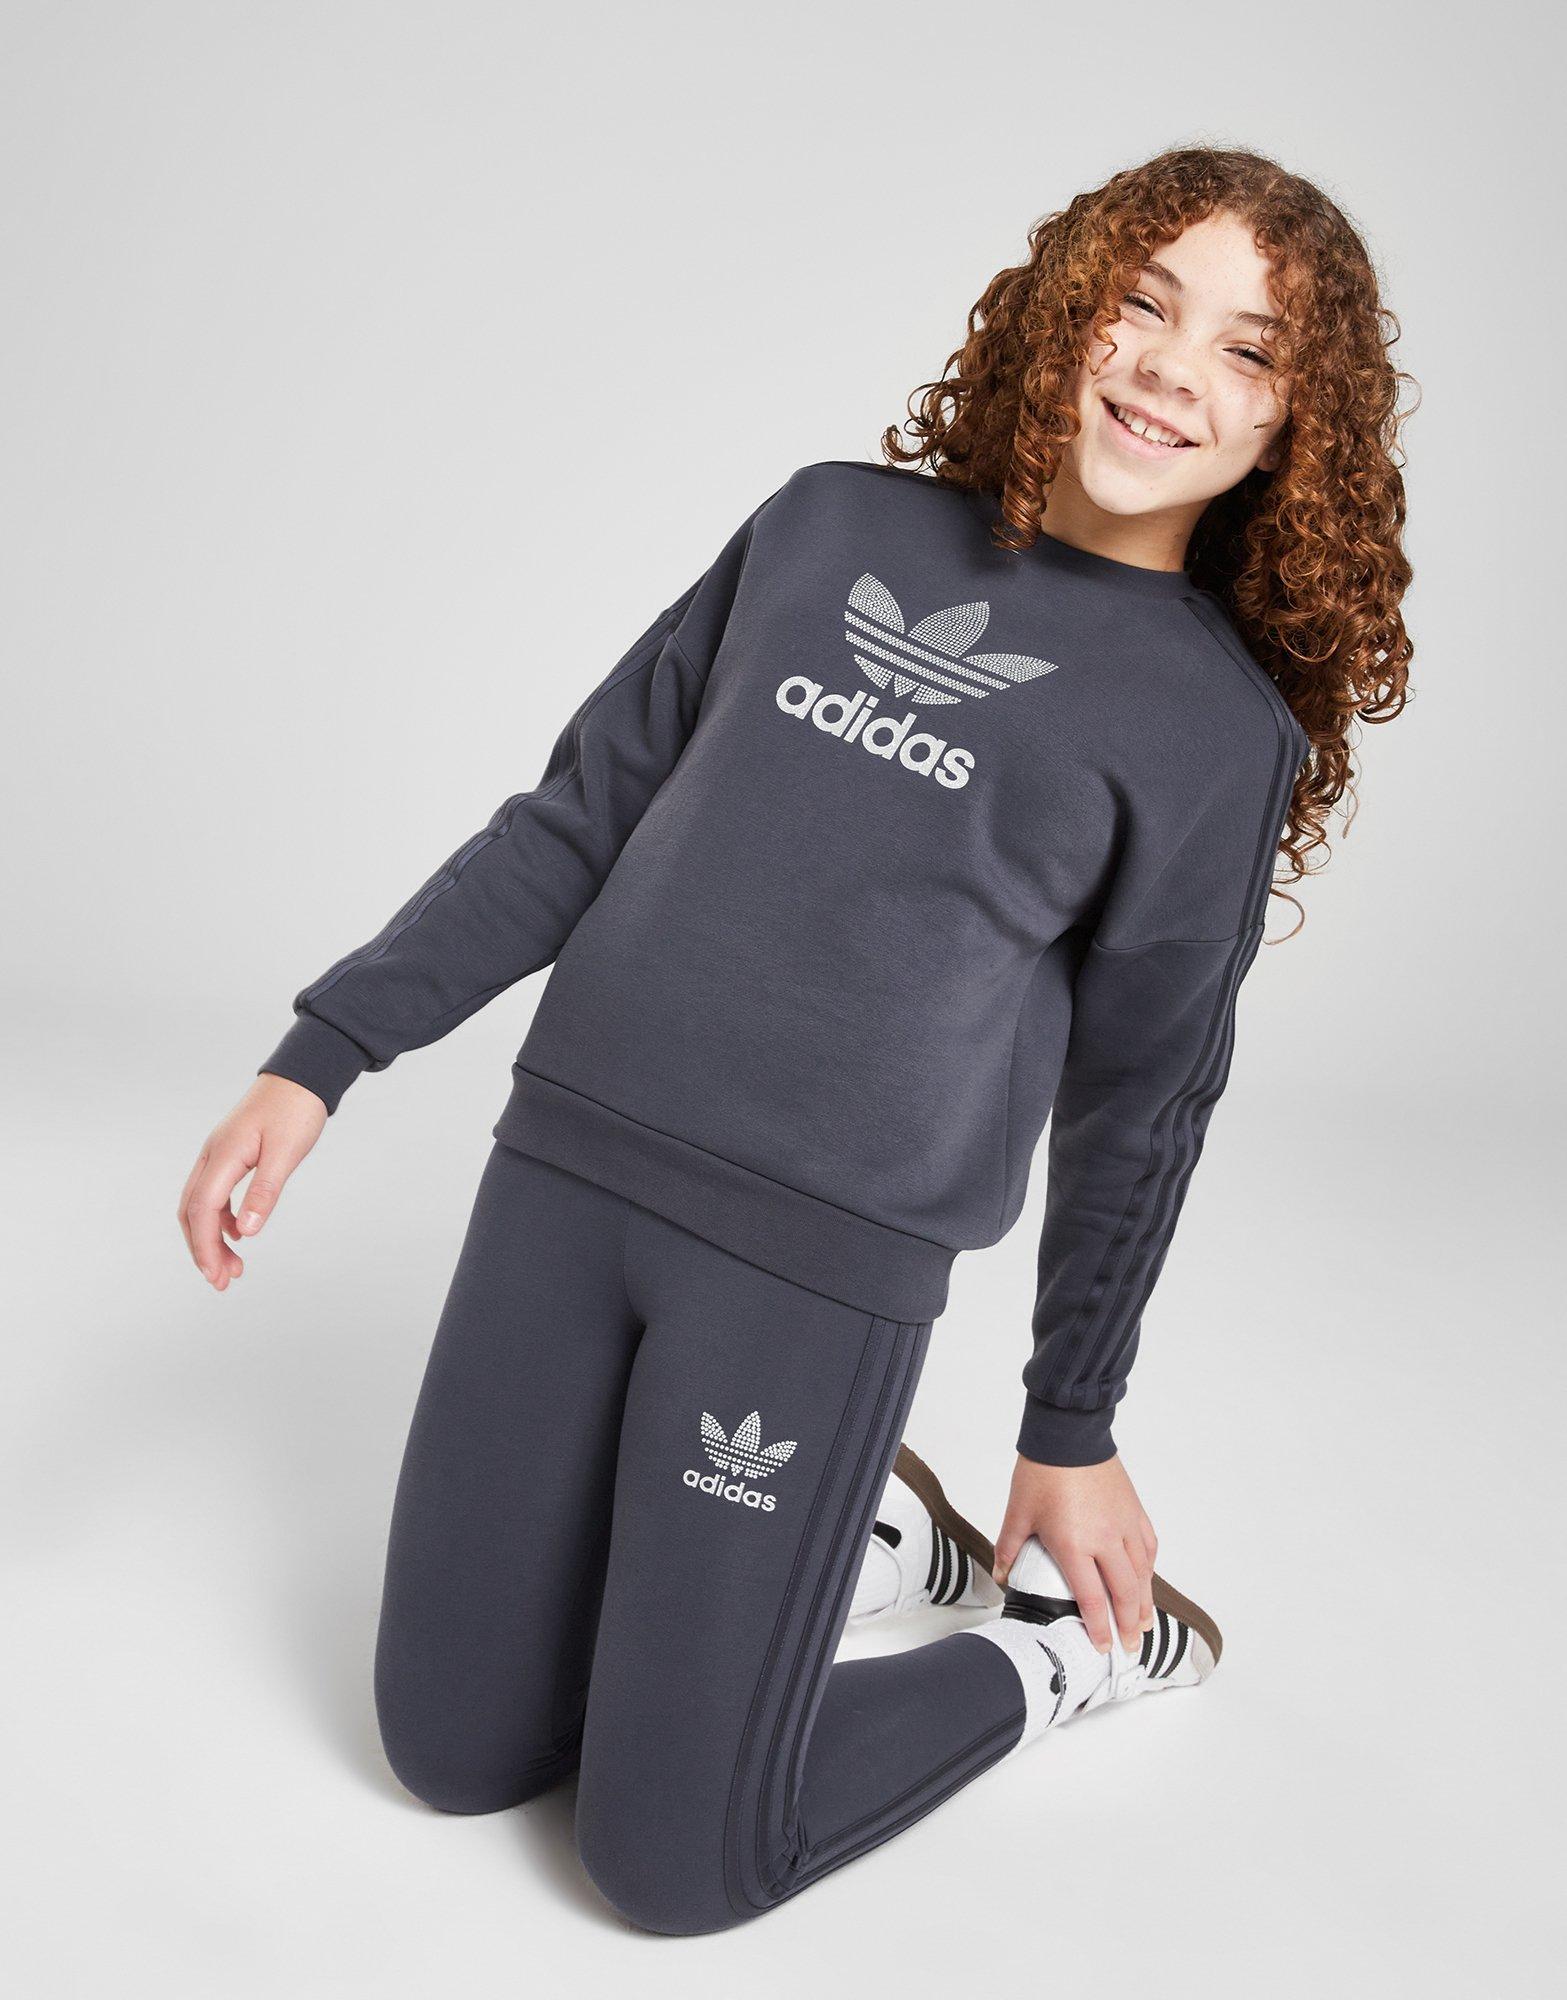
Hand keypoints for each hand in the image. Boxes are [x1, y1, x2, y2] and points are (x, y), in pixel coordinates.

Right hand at [177, 1074, 327, 1288]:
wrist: (301, 1075)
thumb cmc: (296, 1109)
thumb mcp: (286, 1152)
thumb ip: (265, 1191)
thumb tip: (247, 1231)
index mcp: (223, 1155)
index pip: (201, 1210)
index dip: (205, 1247)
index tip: (217, 1275)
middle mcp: (213, 1155)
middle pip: (192, 1211)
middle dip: (203, 1250)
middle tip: (222, 1281)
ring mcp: (219, 1154)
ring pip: (201, 1204)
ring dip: (212, 1238)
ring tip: (233, 1266)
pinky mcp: (230, 1154)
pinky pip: (215, 1193)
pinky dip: (222, 1219)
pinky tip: (240, 1233)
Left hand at [991, 1453, 1156, 1655]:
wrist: (1068, 1434)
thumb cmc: (1042, 1472)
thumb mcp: (1018, 1513)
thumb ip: (1009, 1548)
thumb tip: (1002, 1576)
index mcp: (1075, 1545)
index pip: (1091, 1598)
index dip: (1098, 1627)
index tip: (1102, 1646)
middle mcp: (1106, 1540)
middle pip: (1124, 1593)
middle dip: (1128, 1625)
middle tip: (1130, 1646)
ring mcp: (1124, 1525)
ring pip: (1142, 1573)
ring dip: (1144, 1602)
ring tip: (1145, 1624)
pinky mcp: (1134, 1510)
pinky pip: (1147, 1546)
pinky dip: (1149, 1568)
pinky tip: (1147, 1579)